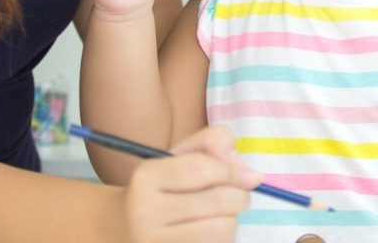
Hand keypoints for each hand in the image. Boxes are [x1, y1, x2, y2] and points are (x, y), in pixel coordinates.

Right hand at [119, 126, 259, 242]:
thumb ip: (213, 144)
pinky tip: (210, 231)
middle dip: (239, 195)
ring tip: (220, 215)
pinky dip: (223, 238)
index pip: (203, 168)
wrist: (127, 227)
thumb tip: (250, 175)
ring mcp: (154, 241)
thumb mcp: (180, 157)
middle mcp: (144, 212)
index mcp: (146, 177)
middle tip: (235, 196)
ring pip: (221, 229)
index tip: (235, 172)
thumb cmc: (163, 188)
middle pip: (218, 201)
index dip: (230, 169)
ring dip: (231, 220)